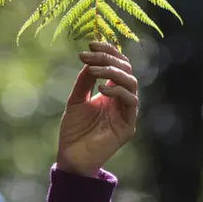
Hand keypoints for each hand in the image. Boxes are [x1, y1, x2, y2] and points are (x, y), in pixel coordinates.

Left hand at [55, 41, 138, 177]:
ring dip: (112, 72)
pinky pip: (130, 102)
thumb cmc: (73, 130)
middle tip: (88, 55)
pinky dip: (117, 92)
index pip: (117, 64)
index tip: (90, 43)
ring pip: (131, 83)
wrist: (71, 157)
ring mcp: (126, 112)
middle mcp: (121, 99)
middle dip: (107, 58)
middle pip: (126, 70)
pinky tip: (100, 90)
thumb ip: (84, 81)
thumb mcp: (75, 99)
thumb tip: (90, 60)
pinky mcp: (128, 126)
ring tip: (93, 70)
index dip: (108, 51)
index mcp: (111, 91)